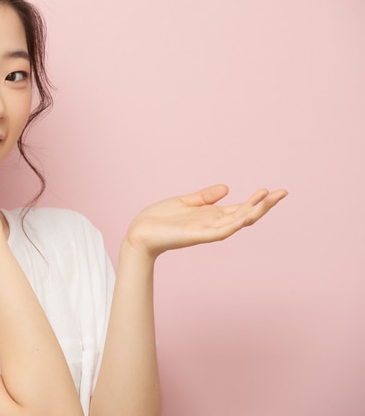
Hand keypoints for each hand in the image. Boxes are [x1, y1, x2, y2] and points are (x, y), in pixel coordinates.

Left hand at [124, 184, 287, 257]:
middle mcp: (213, 224)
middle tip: (283, 192)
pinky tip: (247, 215)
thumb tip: (227, 187)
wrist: (140, 233)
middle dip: (264, 204)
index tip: (274, 190)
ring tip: (269, 197)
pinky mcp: (198, 236)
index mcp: (211, 216)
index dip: (257, 200)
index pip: (241, 208)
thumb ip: (205, 196)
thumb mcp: (185, 202)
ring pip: (238, 222)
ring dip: (254, 210)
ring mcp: (207, 231)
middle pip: (245, 214)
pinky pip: (221, 231)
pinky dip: (235, 224)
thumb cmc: (159, 219)